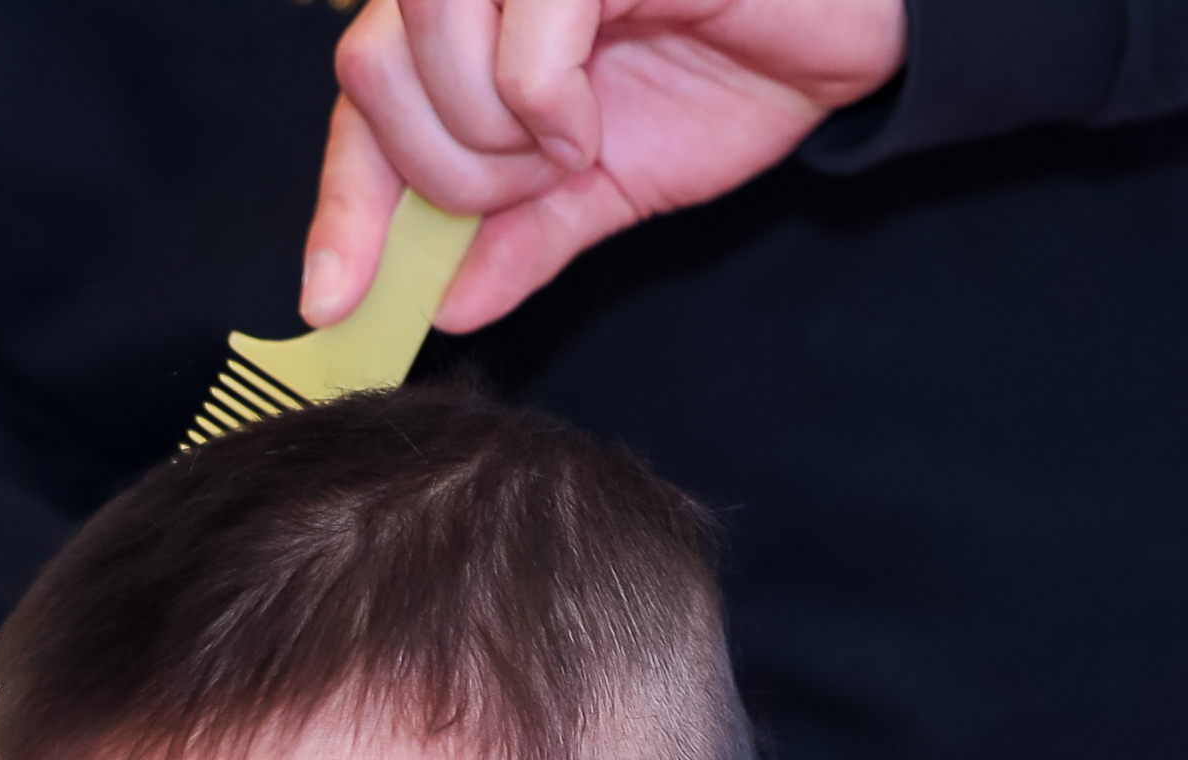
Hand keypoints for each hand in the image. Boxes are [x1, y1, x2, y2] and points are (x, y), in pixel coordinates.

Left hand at [305, 0, 907, 331]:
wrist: (857, 24)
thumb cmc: (735, 68)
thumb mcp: (605, 183)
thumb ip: (519, 234)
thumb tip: (442, 303)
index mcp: (477, 15)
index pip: (362, 103)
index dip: (339, 206)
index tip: (331, 302)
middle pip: (371, 72)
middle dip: (442, 172)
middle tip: (532, 184)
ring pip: (422, 43)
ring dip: (491, 137)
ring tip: (573, 142)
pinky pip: (518, 38)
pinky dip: (547, 105)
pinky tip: (596, 115)